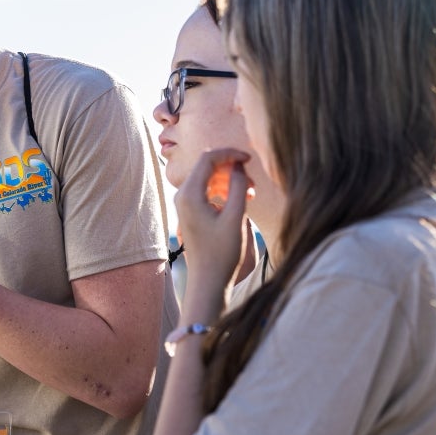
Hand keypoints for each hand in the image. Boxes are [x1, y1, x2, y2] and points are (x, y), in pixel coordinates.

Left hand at [175, 149, 251, 298]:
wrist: (208, 281)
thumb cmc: (222, 253)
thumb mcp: (236, 217)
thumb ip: (238, 186)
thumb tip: (239, 165)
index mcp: (189, 194)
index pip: (208, 158)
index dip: (230, 153)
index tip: (250, 158)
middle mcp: (182, 196)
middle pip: (207, 166)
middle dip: (231, 168)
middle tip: (253, 182)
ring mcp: (185, 204)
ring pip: (209, 179)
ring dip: (230, 180)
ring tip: (250, 194)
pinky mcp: (191, 212)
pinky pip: (208, 191)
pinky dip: (224, 191)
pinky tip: (241, 201)